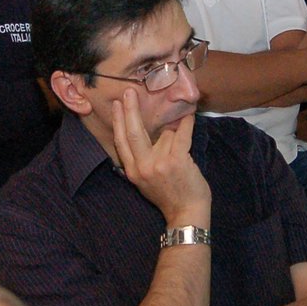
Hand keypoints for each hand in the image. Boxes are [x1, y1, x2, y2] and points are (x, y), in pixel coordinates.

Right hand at [110, 89, 209, 225]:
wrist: (186, 213)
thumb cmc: (168, 196)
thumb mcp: (144, 181)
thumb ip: (140, 161)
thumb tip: (142, 134)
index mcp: (133, 171)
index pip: (121, 142)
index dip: (118, 121)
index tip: (116, 105)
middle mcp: (143, 167)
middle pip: (134, 132)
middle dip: (131, 109)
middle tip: (129, 92)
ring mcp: (160, 163)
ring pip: (165, 134)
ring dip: (175, 134)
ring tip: (181, 145)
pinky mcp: (178, 160)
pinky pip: (182, 135)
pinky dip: (187, 123)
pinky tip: (190, 113)